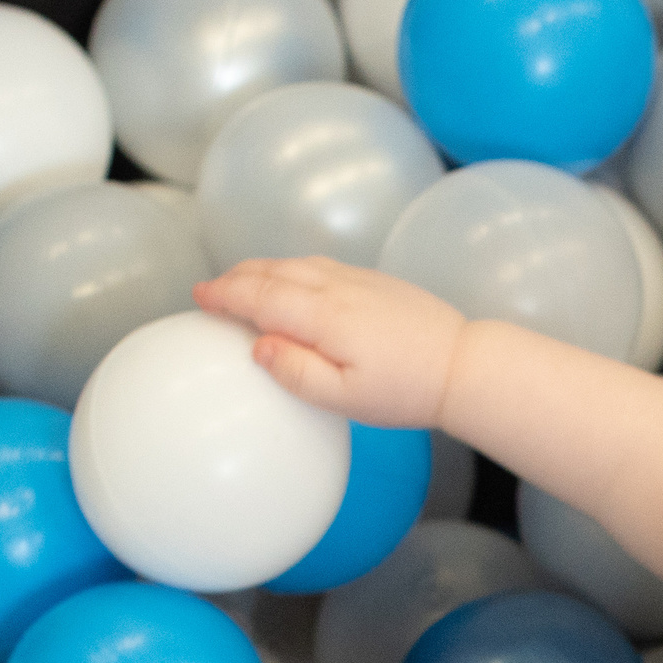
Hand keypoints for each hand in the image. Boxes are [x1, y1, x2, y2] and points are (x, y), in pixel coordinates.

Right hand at [192, 257, 469, 429]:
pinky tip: (289, 281)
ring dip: (262, 270)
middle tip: (209, 291)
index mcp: (324, 317)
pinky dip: (292, 269)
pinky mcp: (375, 281)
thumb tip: (258, 346)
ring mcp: (358, 279)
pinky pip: (320, 266)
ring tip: (240, 282)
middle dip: (236, 278)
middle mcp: (337, 288)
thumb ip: (298, 374)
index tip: (200, 298)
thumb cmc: (406, 391)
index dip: (226, 295)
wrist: (462, 364)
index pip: (260, 297)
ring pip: (296, 264)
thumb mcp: (347, 399)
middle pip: (273, 272)